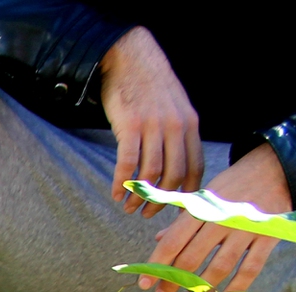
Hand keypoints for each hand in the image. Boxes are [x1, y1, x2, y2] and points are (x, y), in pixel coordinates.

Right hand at [101, 26, 200, 215]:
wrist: (130, 58)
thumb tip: (175, 163)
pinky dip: (121, 184)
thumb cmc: (149, 85)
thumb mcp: (175, 106)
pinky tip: (114, 194)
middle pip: (174, 176)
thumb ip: (179, 132)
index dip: (185, 195)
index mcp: (190, 125)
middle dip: (160, 201)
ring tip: (127, 207)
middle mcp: (176, 127)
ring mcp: (154, 127)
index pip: (195, 169)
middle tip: (146, 214)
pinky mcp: (130, 126)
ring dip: (138, 197)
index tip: (173, 210)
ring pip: (150, 174)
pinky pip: (127, 163)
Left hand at [141, 144, 294, 291]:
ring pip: (220, 267)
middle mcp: (222, 219)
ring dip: (201, 288)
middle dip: (174, 281)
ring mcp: (246, 229)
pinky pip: (250, 268)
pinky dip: (236, 287)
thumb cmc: (233, 185)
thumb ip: (182, 220)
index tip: (144, 284)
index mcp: (201, 208)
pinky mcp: (268, 236)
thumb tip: (158, 240)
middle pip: (192, 258)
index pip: (173, 242)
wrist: (274, 168)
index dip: (156, 265)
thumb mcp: (204, 195)